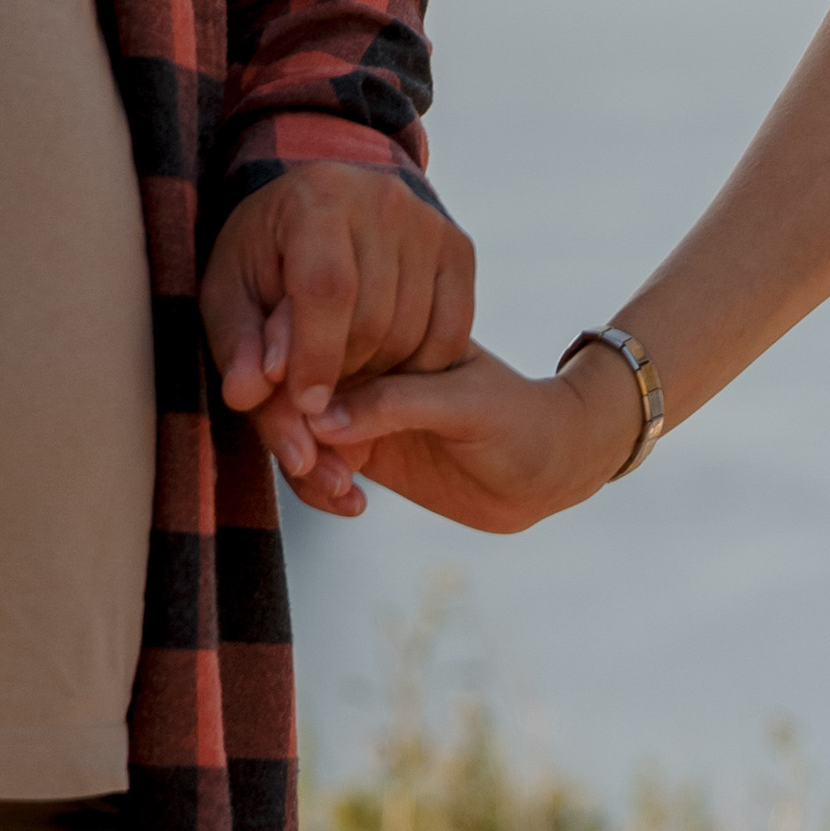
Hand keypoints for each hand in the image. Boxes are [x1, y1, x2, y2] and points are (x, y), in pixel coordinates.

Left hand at [202, 165, 476, 518]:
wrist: (320, 219)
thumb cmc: (267, 263)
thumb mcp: (232, 301)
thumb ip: (235, 349)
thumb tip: (247, 394)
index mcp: (318, 195)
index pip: (328, 288)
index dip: (316, 356)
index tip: (306, 404)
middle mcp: (382, 197)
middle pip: (373, 319)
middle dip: (343, 371)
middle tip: (319, 389)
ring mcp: (427, 222)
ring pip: (412, 334)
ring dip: (378, 374)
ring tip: (345, 370)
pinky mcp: (458, 249)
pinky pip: (448, 337)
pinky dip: (417, 366)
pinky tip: (384, 362)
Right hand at [307, 344, 640, 533]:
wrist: (550, 470)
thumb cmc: (520, 420)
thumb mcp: (463, 405)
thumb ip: (396, 405)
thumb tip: (321, 418)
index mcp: (386, 326)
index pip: (316, 335)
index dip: (288, 365)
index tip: (279, 396)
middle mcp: (363, 362)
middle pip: (293, 384)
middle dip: (288, 424)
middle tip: (307, 463)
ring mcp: (357, 409)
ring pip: (298, 430)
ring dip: (303, 464)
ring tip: (338, 489)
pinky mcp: (361, 452)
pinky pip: (317, 469)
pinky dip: (319, 489)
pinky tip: (350, 504)